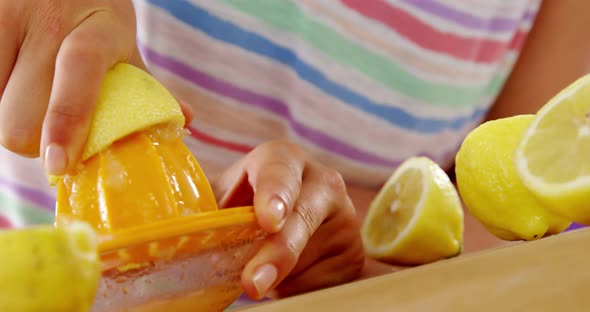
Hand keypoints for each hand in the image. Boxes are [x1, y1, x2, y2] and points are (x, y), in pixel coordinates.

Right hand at [0, 1, 191, 173]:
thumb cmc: (94, 16)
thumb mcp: (123, 44)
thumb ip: (147, 86)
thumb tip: (186, 121)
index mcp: (99, 30)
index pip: (80, 72)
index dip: (67, 121)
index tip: (60, 163)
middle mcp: (49, 21)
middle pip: (19, 119)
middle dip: (34, 142)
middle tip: (51, 133)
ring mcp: (6, 17)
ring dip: (8, 118)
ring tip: (27, 98)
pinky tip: (9, 85)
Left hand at [212, 140, 364, 298]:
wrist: (281, 225)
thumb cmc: (242, 209)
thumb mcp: (219, 202)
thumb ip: (197, 211)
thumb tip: (159, 237)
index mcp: (284, 159)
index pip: (281, 169)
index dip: (274, 193)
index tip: (267, 220)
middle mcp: (323, 182)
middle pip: (303, 217)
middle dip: (278, 252)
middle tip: (253, 283)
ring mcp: (344, 218)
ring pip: (311, 256)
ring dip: (278, 276)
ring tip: (258, 271)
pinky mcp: (353, 253)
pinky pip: (323, 281)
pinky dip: (295, 288)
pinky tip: (283, 278)